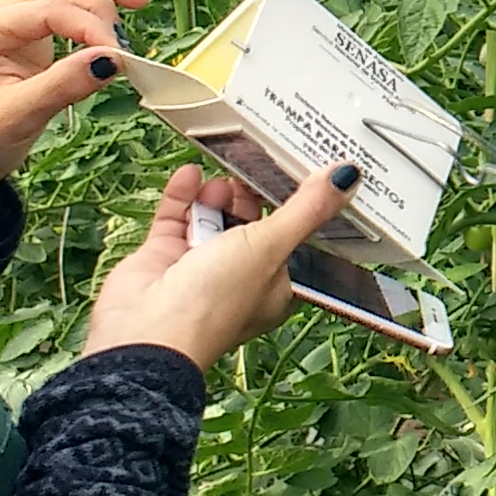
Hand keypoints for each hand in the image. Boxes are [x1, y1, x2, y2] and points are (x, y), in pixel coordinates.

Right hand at [82, 163, 355, 370]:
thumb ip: (306, 210)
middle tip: (257, 162)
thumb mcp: (271, 247)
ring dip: (217, 194)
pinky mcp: (164, 256)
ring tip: (221, 177)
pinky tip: (190, 175)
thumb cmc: (214, 305)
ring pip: (213, 215)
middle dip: (252, 193)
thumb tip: (348, 177)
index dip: (297, 204)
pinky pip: (177, 216)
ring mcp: (199, 266)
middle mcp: (238, 276)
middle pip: (251, 222)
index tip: (302, 168)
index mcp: (275, 284)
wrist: (148, 334)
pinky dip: (184, 194)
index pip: (294, 236)